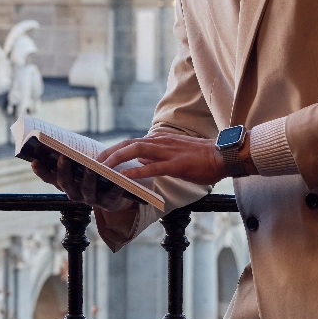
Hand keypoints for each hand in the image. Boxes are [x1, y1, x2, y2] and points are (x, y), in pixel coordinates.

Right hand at [31, 155, 134, 211]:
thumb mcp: (83, 165)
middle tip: (63, 157)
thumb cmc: (96, 175)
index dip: (41, 172)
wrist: (117, 195)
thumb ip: (74, 157)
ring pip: (87, 190)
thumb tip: (61, 140)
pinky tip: (116, 179)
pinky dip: (114, 188)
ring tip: (90, 167)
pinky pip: (111, 196)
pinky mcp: (109, 202)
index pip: (50, 179)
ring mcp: (92, 199)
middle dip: (64, 171)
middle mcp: (76, 193)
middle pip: (66, 184)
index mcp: (67, 184)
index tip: (34, 161)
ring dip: (87, 178)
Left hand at [99, 133, 226, 185]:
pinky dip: (137, 172)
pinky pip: (153, 167)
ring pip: (136, 151)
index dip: (114, 148)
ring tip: (102, 168)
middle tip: (93, 162)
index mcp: (160, 141)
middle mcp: (161, 143)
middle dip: (108, 152)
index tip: (99, 157)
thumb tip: (139, 162)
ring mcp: (169, 152)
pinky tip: (125, 177)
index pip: (131, 142)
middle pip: (128, 144)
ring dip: (117, 159)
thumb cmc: (202, 157)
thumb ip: (157, 157)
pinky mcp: (177, 165)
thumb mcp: (175, 154)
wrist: (224, 155)